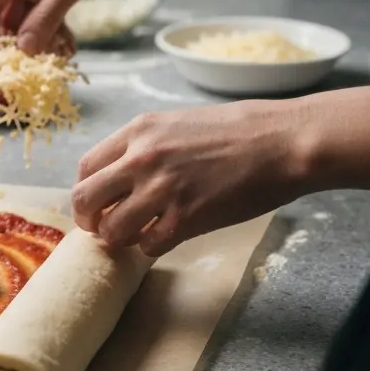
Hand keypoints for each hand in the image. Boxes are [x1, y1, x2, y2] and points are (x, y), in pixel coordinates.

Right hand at [0, 0, 143, 56]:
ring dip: (39, 40)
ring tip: (55, 59)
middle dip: (16, 42)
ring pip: (28, 19)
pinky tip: (68, 48)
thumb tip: (24, 50)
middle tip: (26, 70)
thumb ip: (45, 18)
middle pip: (7, 15)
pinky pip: (47, 16)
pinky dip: (54, 32)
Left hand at [72, 102, 310, 255]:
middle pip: (86, 200)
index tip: (97, 204)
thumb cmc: (239, 130)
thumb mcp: (179, 123)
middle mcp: (142, 159)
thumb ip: (145, 146)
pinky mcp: (186, 218)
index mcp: (138, 131)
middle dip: (89, 221)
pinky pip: (148, 246)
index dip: (87, 192)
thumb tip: (121, 176)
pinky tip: (168, 237)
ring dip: (122, 239)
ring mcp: (162, 189)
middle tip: (102, 229)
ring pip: (113, 230)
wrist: (283, 141)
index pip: (86, 168)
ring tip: (138, 235)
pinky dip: (153, 247)